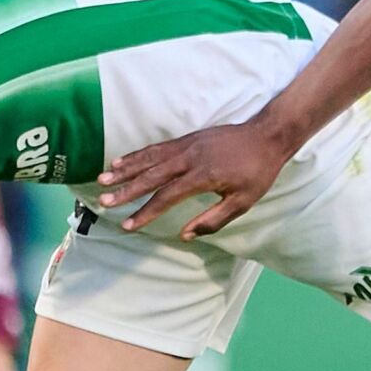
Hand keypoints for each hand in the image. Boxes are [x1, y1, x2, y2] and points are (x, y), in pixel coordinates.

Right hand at [97, 119, 291, 239]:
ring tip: (102, 179)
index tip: (128, 226)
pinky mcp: (187, 139)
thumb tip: (186, 235)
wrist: (267, 136)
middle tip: (104, 201)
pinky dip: (137, 154)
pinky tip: (122, 160)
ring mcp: (187, 145)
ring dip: (125, 169)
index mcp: (203, 176)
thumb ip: (213, 219)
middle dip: (126, 190)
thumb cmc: (258, 172)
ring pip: (149, 158)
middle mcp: (190, 158)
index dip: (146, 213)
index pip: (167, 197)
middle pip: (151, 176)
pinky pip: (157, 148)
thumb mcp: (243, 202)